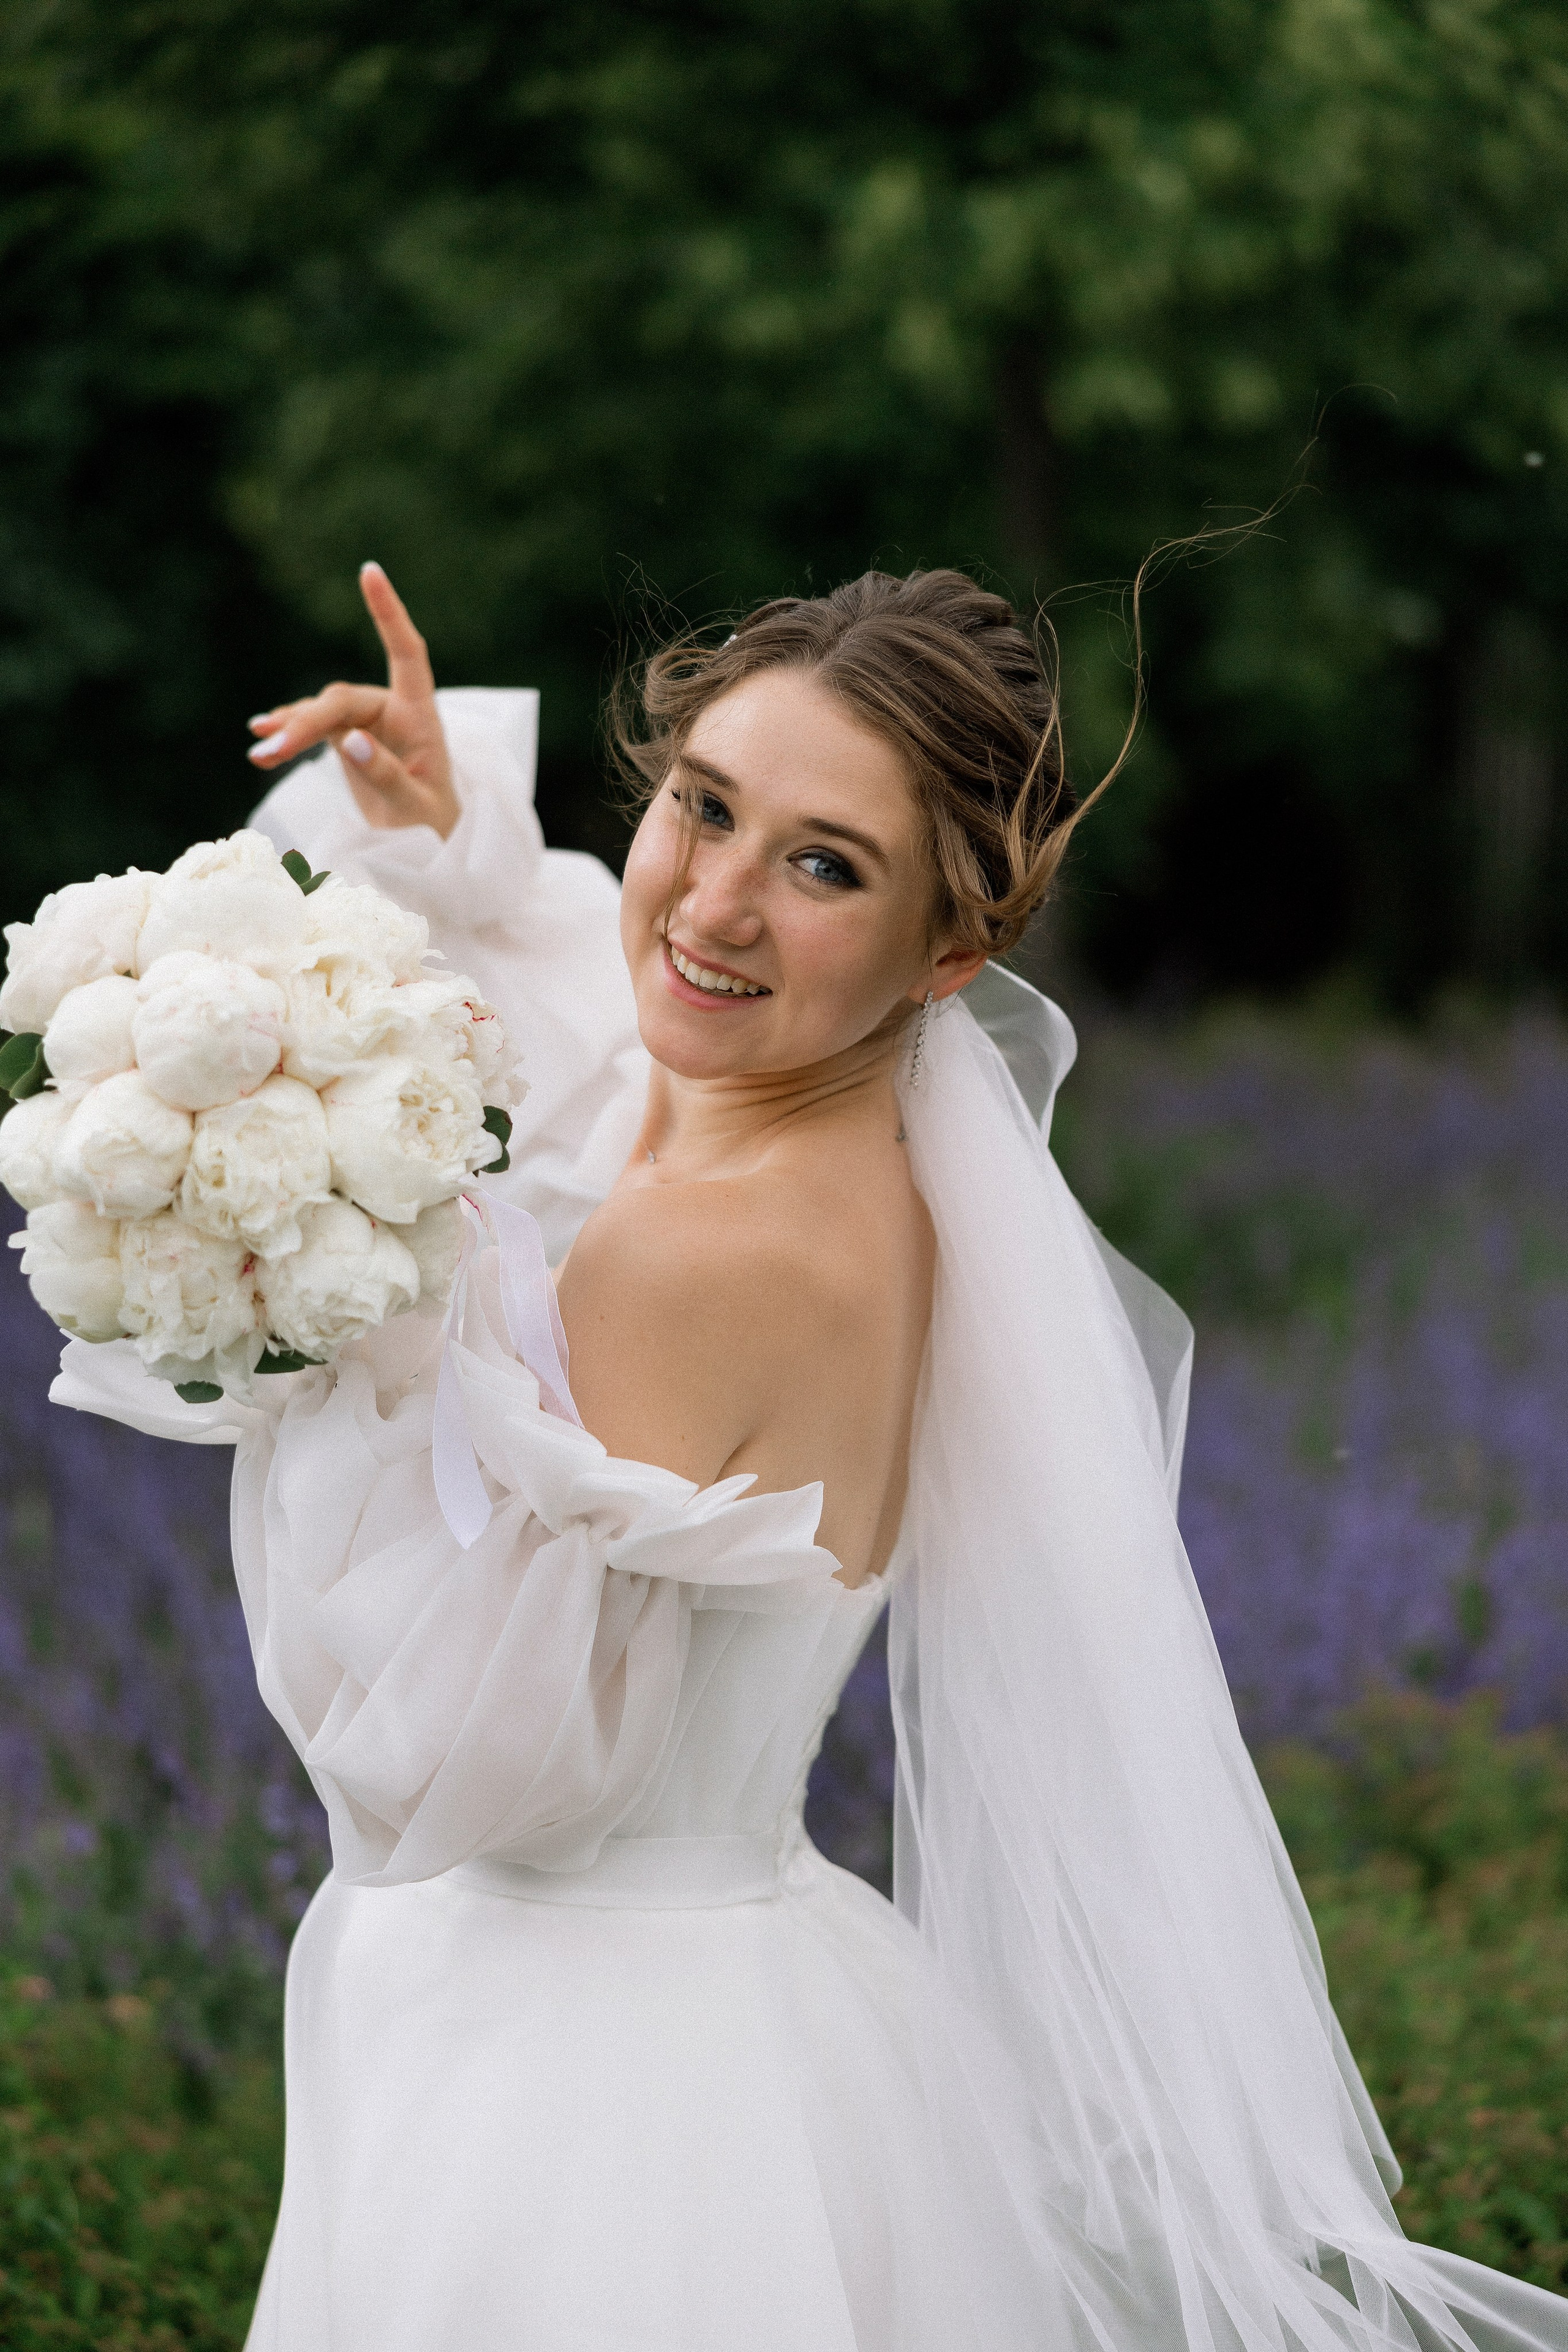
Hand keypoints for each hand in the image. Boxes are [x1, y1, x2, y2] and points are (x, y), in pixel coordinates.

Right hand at [246, 563, 459, 837]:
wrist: (427, 845)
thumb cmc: (432, 827)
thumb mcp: (415, 809)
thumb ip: (387, 777)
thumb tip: (352, 741)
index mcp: (422, 717)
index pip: (407, 653)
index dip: (388, 613)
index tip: (369, 571)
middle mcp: (395, 710)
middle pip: (343, 699)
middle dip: (307, 722)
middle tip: (273, 751)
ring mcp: (368, 722)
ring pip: (322, 713)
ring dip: (291, 730)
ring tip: (260, 754)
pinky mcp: (348, 737)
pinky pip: (313, 727)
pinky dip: (290, 732)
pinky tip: (262, 737)